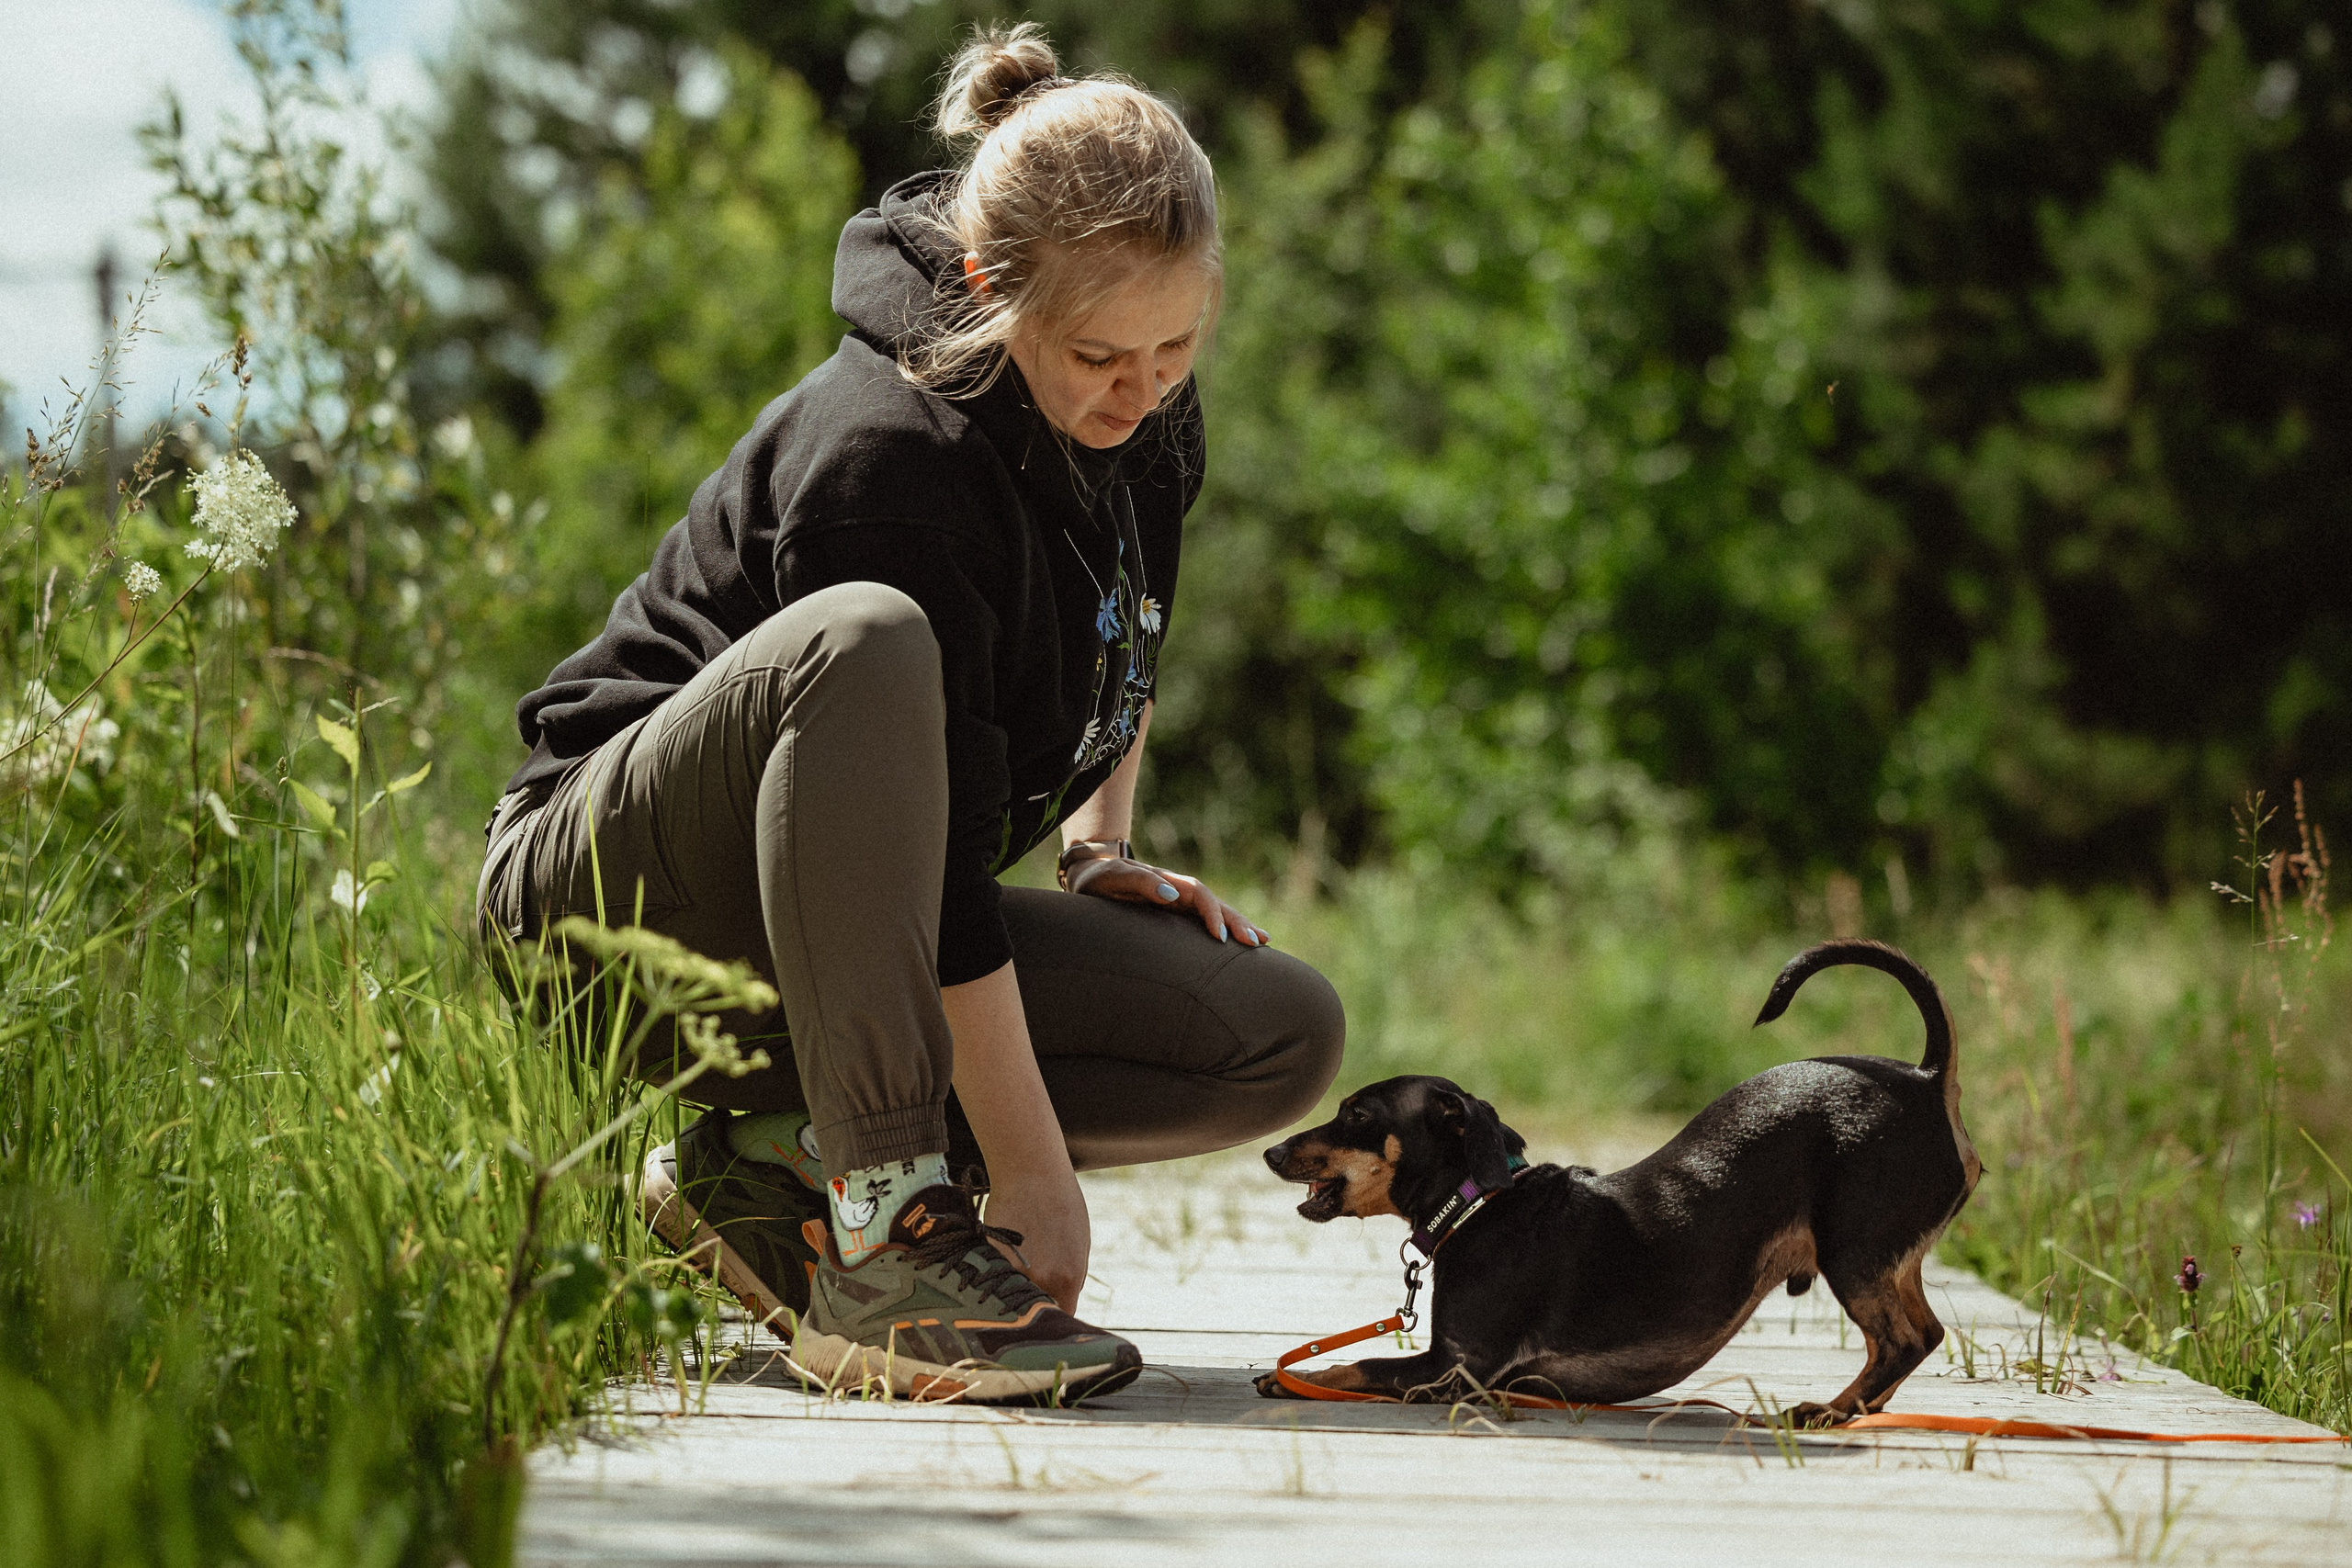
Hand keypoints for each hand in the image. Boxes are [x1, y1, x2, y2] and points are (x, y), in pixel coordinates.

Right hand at [980, 1161, 1091, 1312]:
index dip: (1053, 1319)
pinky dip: (994, 1275)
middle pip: (1034, 1310)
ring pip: (1011, 1295)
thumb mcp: (1078, 1246)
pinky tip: (1000, 1259)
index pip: (1060, 1318)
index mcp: (1068, 1279)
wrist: (1032, 1172)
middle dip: (1031, 1307)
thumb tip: (1059, 1303)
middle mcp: (1040, 1280)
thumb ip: (1068, 1279)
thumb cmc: (1061, 1203)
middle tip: (1029, 1295)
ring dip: (1010, 1291)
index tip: (1048, 1316)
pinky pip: (993, 1279)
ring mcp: (1012, 1270)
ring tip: (1014, 1273)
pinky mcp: (990, 1257)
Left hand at [1064, 853, 1269, 945]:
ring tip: (1263, 942)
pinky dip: (1226, 930)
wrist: (1089, 873)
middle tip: (1258, 942)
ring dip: (1239, 926)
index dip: (1212, 914)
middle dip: (1238, 922)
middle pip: (1216, 904)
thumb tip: (1172, 895)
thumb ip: (1140, 882)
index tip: (1221, 937)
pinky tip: (1240, 942)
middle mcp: (1179, 890)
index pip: (1199, 895)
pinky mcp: (1175, 914)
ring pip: (1216, 913)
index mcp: (1167, 881)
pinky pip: (1205, 922)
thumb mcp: (1113, 876)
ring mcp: (1180, 902)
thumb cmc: (1099, 877)